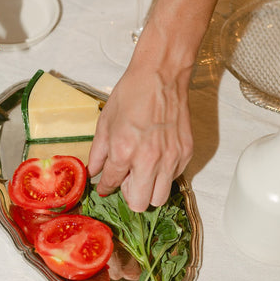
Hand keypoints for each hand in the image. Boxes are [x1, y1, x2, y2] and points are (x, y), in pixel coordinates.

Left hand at [88, 24, 193, 211]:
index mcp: (124, 152)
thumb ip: (98, 152)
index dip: (106, 187)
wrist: (161, 76)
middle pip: (140, 204)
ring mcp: (171, 158)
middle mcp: (149, 160)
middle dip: (130, 196)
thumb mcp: (105, 122)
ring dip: (149, 190)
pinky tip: (158, 158)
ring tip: (144, 173)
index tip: (106, 186)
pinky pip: (174, 178)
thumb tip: (93, 171)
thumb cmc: (132, 94)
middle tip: (127, 181)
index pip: (112, 184)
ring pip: (160, 198)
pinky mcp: (186, 153)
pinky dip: (164, 175)